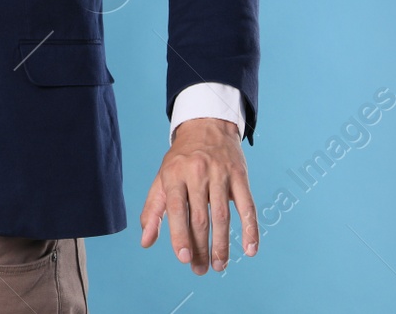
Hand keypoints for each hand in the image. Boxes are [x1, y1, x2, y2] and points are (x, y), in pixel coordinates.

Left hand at [139, 117, 257, 273]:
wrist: (207, 125)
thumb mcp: (162, 178)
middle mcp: (198, 172)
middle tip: (200, 270)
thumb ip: (153, 210)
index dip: (180, 235)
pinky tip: (250, 250)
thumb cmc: (180, 159)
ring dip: (222, 244)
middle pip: (201, 217)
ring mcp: (221, 173)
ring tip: (219, 265)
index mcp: (174, 174)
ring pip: (223, 215)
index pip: (177, 209)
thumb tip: (145, 242)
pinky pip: (247, 206)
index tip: (183, 258)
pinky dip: (250, 229)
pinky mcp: (240, 176)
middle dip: (201, 248)